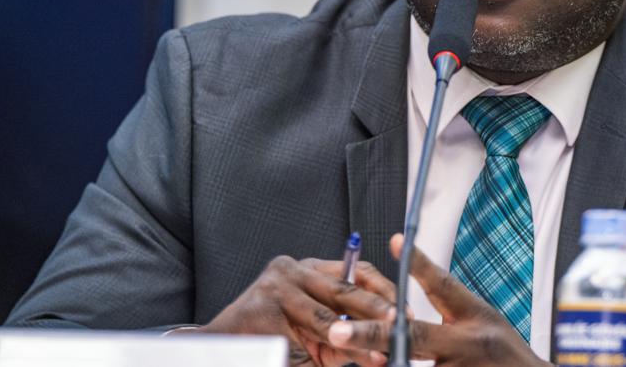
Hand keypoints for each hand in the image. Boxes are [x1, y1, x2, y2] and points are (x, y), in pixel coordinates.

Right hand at [191, 255, 395, 366]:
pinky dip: (325, 347)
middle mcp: (294, 269)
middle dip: (377, 310)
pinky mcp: (265, 307)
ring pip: (328, 312)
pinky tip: (337, 356)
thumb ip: (343, 336)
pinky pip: (305, 333)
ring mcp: (277, 285)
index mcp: (308, 270)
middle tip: (400, 326)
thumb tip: (381, 351)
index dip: (383, 291)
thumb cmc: (269, 341)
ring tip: (377, 352)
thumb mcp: (313, 335)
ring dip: (356, 335)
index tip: (404, 313)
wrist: (221, 349)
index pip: (356, 272)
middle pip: (346, 287)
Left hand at [327, 234, 550, 366]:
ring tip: (350, 352)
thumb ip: (445, 299)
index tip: (394, 242)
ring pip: (409, 366)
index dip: (419, 264)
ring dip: (385, 363)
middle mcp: (467, 345)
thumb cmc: (505, 355)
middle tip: (337, 332)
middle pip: (412, 338)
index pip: (444, 286)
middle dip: (371, 335)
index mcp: (474, 317)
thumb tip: (403, 259)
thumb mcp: (482, 319)